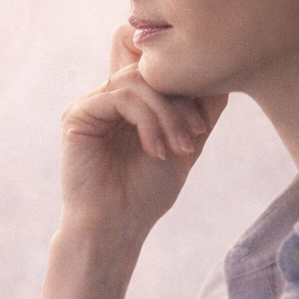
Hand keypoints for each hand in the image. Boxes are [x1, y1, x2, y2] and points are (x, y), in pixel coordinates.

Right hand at [58, 25, 227, 242]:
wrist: (116, 227)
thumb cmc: (146, 193)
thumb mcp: (185, 145)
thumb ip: (199, 112)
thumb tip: (221, 79)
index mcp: (126, 103)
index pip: (155, 71)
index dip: (184, 86)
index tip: (202, 126)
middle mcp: (105, 98)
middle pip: (148, 71)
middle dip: (179, 102)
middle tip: (196, 134)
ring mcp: (89, 105)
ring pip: (136, 82)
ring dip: (167, 114)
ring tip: (179, 148)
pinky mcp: (77, 115)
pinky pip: (120, 98)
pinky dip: (147, 122)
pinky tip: (156, 150)